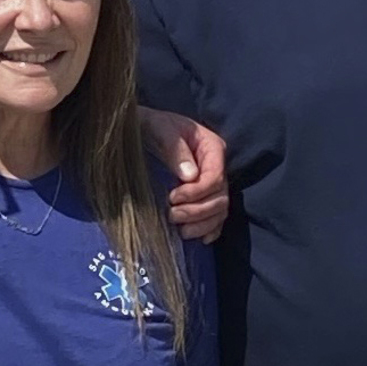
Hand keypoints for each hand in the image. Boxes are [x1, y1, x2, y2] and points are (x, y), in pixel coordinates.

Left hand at [137, 109, 228, 243]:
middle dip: (198, 211)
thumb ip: (174, 148)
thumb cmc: (154, 126)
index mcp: (212, 147)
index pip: (216, 177)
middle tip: (172, 216)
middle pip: (220, 197)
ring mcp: (213, 183)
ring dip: (203, 224)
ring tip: (181, 231)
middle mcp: (218, 167)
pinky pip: (217, 217)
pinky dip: (210, 229)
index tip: (172, 198)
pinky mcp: (205, 196)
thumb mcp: (160, 129)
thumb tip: (190, 176)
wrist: (146, 130)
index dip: (197, 192)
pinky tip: (200, 239)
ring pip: (220, 211)